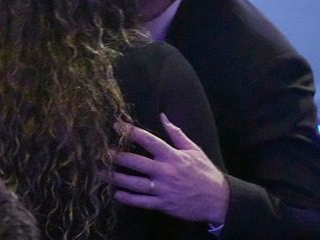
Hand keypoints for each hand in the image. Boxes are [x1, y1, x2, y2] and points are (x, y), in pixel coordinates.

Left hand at [104, 113, 228, 223]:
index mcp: (172, 156)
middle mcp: (165, 172)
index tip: (116, 125)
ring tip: (101, 173)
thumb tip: (163, 116)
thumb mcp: (193, 149)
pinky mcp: (163, 204)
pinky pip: (142, 201)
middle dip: (118, 157)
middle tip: (102, 152)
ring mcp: (163, 189)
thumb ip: (176, 133)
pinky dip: (128, 199)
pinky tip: (116, 194)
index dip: (131, 132)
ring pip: (135, 184)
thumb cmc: (205, 172)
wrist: (218, 200)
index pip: (148, 141)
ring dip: (116, 178)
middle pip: (137, 163)